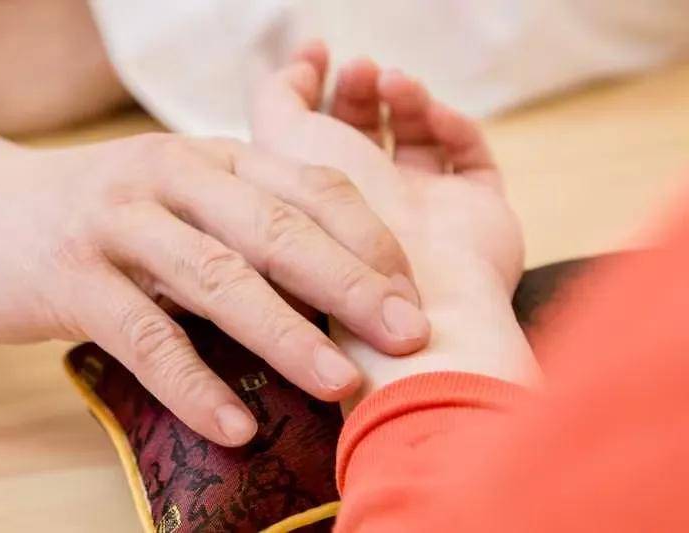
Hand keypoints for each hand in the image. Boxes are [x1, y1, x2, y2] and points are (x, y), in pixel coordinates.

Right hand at [0, 134, 428, 444]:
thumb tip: (338, 289)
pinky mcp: (71, 278)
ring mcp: (119, 224)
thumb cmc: (106, 210)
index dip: (369, 242)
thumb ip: (246, 224)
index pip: (311, 189)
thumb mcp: (181, 196)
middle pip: (276, 230)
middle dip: (348, 285)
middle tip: (407, 336)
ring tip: (339, 384)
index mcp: (214, 157)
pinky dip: (193, 384)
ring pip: (217, 279)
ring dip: (284, 335)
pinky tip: (234, 426)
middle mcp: (172, 176)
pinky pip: (145, 335)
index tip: (412, 296)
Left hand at [251, 42, 537, 406]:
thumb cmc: (327, 225)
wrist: (396, 300)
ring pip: (419, 142)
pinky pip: (470, 158)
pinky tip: (432, 115)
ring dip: (406, 101)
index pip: (318, 138)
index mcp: (319, 205)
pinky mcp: (476, 214)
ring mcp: (425, 212)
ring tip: (391, 82)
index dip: (317, 90)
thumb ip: (279, 101)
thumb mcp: (284, 147)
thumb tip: (297, 66)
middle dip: (360, 92)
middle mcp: (370, 209)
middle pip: (367, 135)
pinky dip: (452, 125)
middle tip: (358, 68)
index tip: (319, 52)